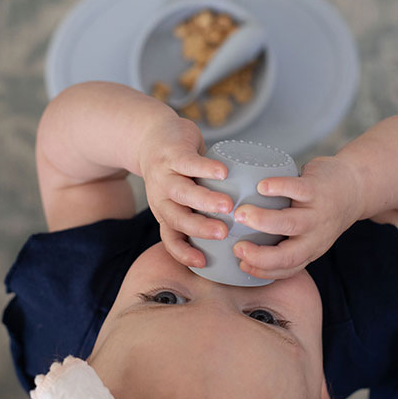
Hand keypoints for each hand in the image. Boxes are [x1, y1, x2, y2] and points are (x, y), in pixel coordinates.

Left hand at [137, 118, 232, 266]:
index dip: (183, 253)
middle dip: (200, 228)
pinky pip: (189, 162)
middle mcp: (162, 198)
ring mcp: (165, 175)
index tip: (204, 262)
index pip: (171, 239)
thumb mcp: (182, 196)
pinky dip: (206, 168)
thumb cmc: (177, 170)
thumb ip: (205, 211)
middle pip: (177, 219)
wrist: (152, 135)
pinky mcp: (173, 154)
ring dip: (205, 200)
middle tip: (223, 233)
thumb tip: (246, 229)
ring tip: (228, 205)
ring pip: (182, 192)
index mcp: (166, 213)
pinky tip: (223, 172)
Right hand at [231, 156, 362, 278]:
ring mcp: (317, 212)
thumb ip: (281, 239)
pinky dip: (279, 188)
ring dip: (263, 221)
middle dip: (261, 256)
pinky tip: (262, 186)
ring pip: (292, 223)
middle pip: (290, 255)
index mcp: (309, 249)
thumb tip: (238, 238)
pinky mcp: (317, 188)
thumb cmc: (323, 211)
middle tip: (237, 247)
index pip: (287, 269)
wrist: (355, 186)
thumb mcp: (309, 234)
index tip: (240, 265)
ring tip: (240, 214)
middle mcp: (315, 236)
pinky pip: (298, 189)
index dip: (263, 271)